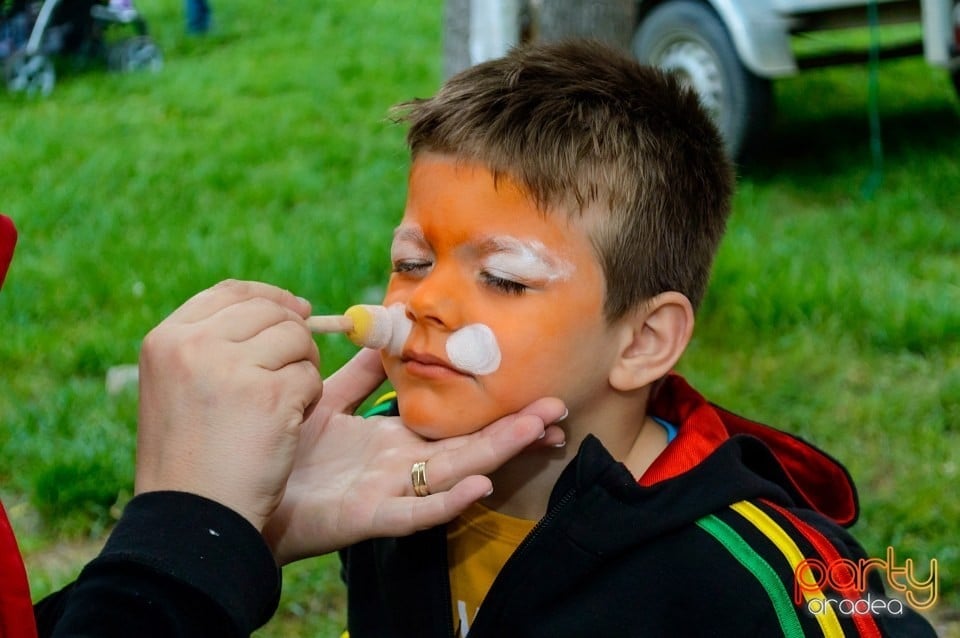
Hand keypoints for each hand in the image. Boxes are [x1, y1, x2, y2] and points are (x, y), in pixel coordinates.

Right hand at [135, 280, 322, 530]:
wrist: (191, 518)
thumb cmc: (190, 460)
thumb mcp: (177, 388)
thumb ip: (215, 345)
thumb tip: (286, 310)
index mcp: (166, 339)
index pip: (231, 292)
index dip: (270, 298)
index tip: (298, 311)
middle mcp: (195, 344)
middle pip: (271, 312)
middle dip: (295, 337)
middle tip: (293, 373)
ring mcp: (231, 367)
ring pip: (297, 340)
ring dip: (303, 370)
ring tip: (282, 407)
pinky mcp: (269, 394)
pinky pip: (311, 376)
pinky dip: (310, 399)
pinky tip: (286, 426)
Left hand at [263, 348, 565, 563]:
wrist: (240, 492)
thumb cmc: (287, 452)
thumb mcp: (328, 403)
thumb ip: (360, 376)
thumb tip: (385, 333)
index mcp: (392, 439)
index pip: (453, 422)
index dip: (490, 407)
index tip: (530, 389)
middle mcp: (399, 466)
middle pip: (468, 445)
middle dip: (513, 428)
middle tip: (557, 408)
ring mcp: (388, 492)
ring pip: (453, 473)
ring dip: (497, 453)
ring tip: (538, 432)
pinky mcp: (368, 518)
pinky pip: (414, 513)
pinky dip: (447, 502)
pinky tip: (479, 485)